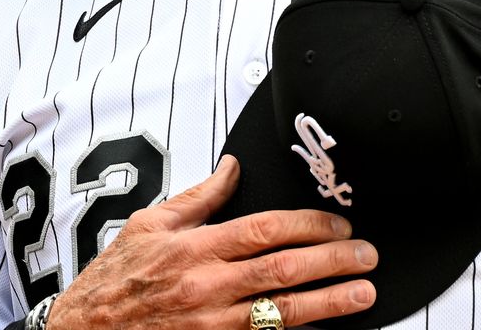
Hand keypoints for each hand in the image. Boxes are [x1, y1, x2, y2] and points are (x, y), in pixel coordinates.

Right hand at [46, 156, 376, 329]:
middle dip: (334, 261)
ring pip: (283, 312)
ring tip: (364, 293)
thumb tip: (232, 167)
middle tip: (367, 255)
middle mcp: (207, 287)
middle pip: (284, 270)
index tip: (339, 223)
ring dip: (330, 303)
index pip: (266, 229)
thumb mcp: (148, 224)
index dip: (310, 225)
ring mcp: (211, 325)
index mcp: (194, 247)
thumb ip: (198, 197)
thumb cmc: (113, 280)